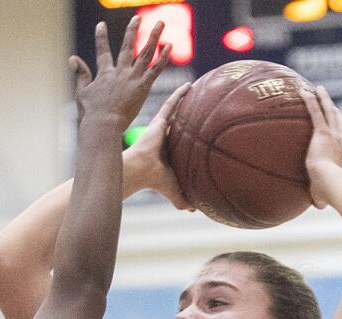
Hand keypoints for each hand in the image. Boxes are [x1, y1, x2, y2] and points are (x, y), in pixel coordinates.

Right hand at [70, 18, 171, 131]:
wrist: (103, 124)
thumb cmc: (91, 113)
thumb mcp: (82, 92)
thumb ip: (81, 74)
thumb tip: (72, 58)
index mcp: (104, 74)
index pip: (102, 52)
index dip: (101, 38)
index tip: (101, 25)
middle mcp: (119, 72)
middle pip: (127, 47)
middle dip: (132, 31)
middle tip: (137, 18)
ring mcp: (132, 78)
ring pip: (145, 53)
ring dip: (153, 37)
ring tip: (160, 23)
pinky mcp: (143, 86)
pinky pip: (155, 69)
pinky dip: (162, 57)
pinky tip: (168, 45)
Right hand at [126, 81, 194, 209]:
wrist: (140, 171)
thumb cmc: (154, 181)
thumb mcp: (173, 189)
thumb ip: (183, 198)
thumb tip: (195, 210)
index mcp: (168, 152)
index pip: (180, 141)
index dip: (188, 134)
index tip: (198, 129)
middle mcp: (165, 138)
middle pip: (179, 123)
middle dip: (187, 113)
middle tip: (201, 103)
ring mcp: (161, 128)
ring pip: (176, 110)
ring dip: (184, 99)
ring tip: (197, 87)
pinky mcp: (159, 121)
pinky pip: (172, 104)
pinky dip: (180, 94)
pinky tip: (190, 85)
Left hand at [300, 85, 341, 208]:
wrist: (333, 184)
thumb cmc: (330, 193)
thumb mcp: (326, 195)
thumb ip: (323, 198)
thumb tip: (321, 206)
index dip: (340, 131)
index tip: (337, 126)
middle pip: (339, 121)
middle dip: (334, 110)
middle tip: (330, 102)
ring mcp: (333, 135)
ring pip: (329, 111)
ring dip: (324, 98)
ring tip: (318, 88)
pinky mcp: (322, 133)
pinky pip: (315, 112)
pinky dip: (310, 100)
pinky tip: (303, 91)